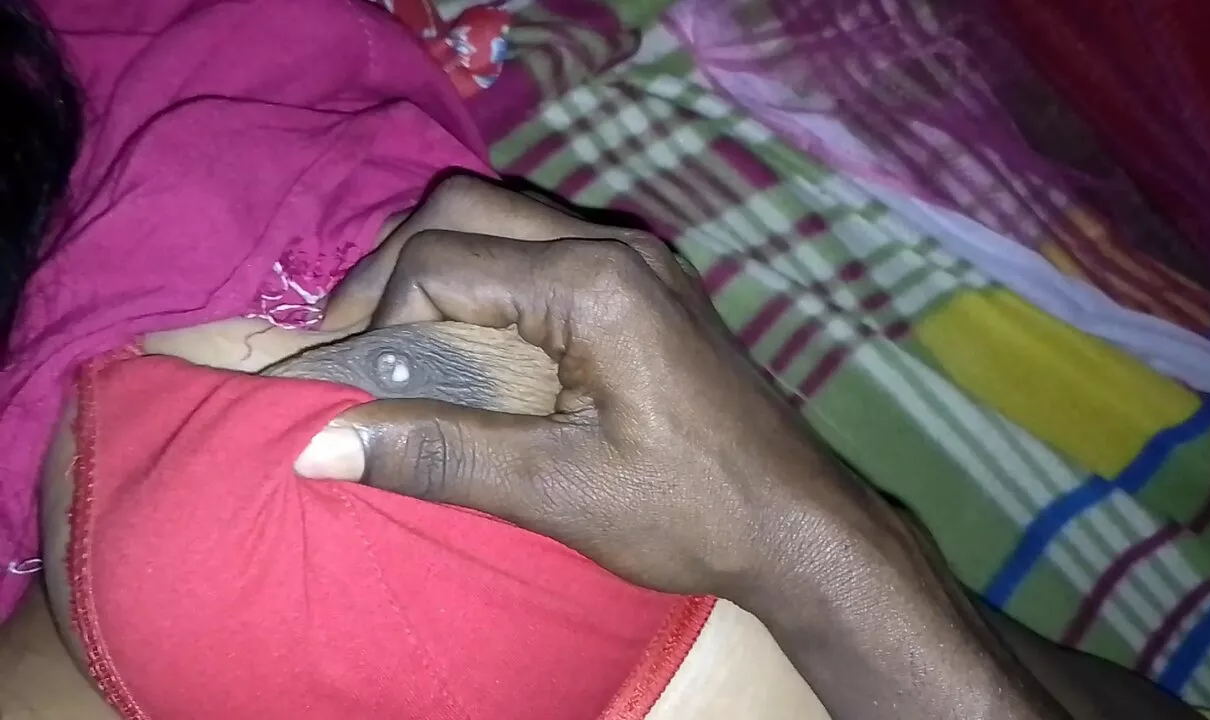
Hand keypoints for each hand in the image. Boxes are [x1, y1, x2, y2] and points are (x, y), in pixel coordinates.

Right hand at [304, 220, 859, 600]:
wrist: (797, 521)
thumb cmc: (690, 511)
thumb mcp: (557, 492)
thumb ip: (439, 457)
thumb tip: (317, 446)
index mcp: (594, 286)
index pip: (441, 263)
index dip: (375, 323)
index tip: (344, 387)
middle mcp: (615, 247)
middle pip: (464, 209)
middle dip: (391, 272)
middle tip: (352, 347)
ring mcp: (637, 258)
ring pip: (502, 218)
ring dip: (438, 267)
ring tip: (397, 342)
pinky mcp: (646, 283)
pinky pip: (541, 246)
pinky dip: (486, 277)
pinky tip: (470, 340)